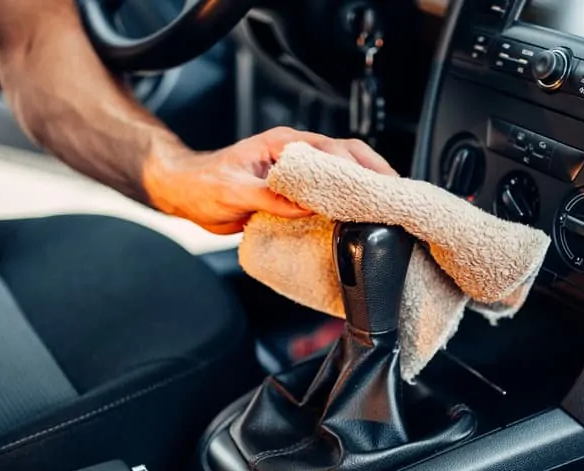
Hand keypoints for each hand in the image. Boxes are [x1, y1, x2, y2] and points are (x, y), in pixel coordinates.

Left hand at [143, 127, 396, 233]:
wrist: (185, 192)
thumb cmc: (203, 185)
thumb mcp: (233, 192)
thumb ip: (269, 196)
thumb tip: (305, 204)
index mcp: (284, 145)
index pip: (332, 150)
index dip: (359, 169)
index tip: (378, 187)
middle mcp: (295, 153)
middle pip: (348, 155)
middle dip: (376, 171)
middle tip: (397, 194)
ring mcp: (298, 170)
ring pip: (343, 170)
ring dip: (366, 184)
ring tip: (389, 203)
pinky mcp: (295, 189)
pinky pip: (329, 190)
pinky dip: (349, 199)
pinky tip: (362, 213)